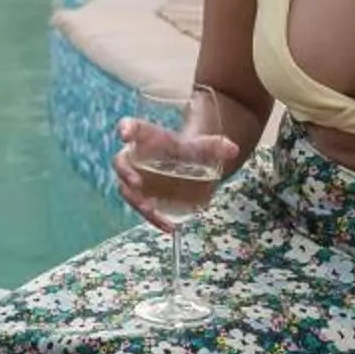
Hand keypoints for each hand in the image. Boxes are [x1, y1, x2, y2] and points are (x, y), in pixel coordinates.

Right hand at [111, 116, 240, 231]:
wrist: (190, 163)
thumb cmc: (192, 149)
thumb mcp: (205, 145)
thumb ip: (217, 145)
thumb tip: (233, 149)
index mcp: (146, 136)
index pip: (130, 127)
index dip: (125, 129)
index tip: (125, 134)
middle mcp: (135, 157)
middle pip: (121, 163)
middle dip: (126, 173)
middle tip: (137, 183)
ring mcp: (135, 178)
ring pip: (128, 190)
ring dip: (137, 201)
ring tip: (152, 211)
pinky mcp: (143, 197)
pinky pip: (142, 207)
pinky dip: (154, 218)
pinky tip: (169, 226)